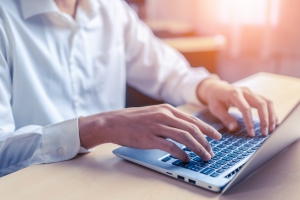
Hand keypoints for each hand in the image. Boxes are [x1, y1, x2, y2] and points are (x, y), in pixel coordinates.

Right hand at [78, 104, 221, 161]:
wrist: (113, 122)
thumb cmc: (133, 119)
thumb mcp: (154, 114)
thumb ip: (169, 119)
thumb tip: (184, 130)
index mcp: (167, 109)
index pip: (193, 120)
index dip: (207, 129)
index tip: (217, 137)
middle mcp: (165, 115)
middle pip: (192, 128)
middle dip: (206, 141)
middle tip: (212, 151)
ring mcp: (158, 126)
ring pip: (185, 137)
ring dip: (198, 148)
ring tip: (204, 157)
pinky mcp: (150, 138)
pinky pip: (171, 147)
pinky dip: (181, 154)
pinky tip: (186, 159)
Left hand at [197, 78, 277, 136]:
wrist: (216, 88)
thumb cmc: (215, 99)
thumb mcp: (215, 108)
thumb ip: (225, 118)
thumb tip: (234, 128)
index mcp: (234, 94)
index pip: (245, 109)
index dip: (249, 122)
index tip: (252, 134)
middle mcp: (245, 91)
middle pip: (260, 104)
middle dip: (264, 119)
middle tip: (264, 133)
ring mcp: (251, 92)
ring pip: (267, 102)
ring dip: (271, 116)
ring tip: (272, 129)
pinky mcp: (255, 95)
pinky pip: (267, 102)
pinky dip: (272, 112)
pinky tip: (274, 122)